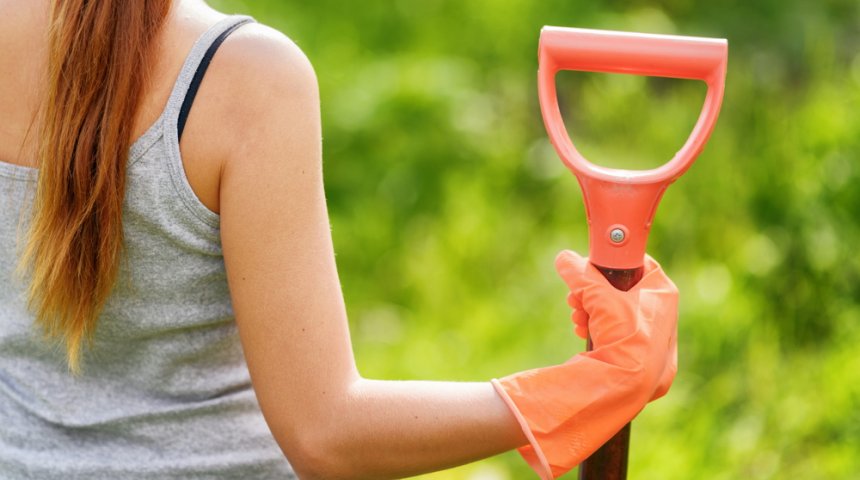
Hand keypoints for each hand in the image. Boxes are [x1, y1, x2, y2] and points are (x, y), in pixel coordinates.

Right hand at [556, 250, 677, 399]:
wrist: (631, 383)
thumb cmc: (624, 333)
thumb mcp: (597, 295)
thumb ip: (579, 273)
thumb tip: (564, 259)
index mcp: (662, 291)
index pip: (637, 264)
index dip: (611, 264)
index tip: (590, 267)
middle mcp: (664, 313)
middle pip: (621, 291)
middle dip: (592, 293)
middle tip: (575, 298)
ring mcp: (656, 339)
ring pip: (616, 314)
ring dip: (591, 313)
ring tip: (578, 319)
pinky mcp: (644, 361)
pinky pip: (618, 337)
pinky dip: (599, 333)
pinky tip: (584, 335)